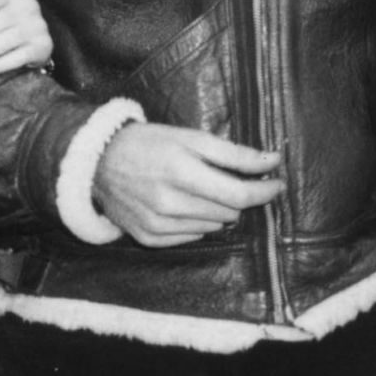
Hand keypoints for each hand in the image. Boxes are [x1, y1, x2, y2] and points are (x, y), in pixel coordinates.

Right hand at [92, 123, 283, 246]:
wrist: (97, 162)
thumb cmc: (148, 143)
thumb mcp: (190, 138)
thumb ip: (233, 153)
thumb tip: (273, 161)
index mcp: (180, 172)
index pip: (239, 195)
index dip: (265, 191)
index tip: (277, 184)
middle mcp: (168, 203)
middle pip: (229, 212)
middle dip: (235, 195)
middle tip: (223, 179)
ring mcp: (156, 224)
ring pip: (213, 226)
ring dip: (215, 209)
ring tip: (196, 189)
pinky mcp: (148, 238)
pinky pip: (191, 236)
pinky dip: (195, 222)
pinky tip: (182, 205)